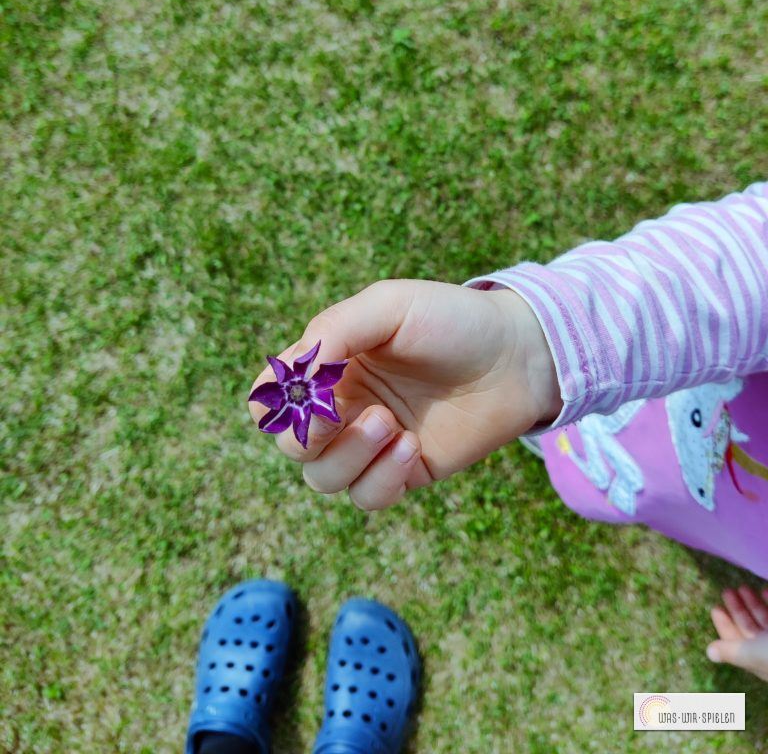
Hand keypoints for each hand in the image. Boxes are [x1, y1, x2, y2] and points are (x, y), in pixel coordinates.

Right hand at [248, 278, 560, 509]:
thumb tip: (294, 374)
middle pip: (291, 446)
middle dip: (313, 437)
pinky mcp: (405, 473)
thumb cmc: (452, 320)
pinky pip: (368, 497)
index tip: (310, 392)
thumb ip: (335, 331)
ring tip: (393, 426)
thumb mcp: (389, 306)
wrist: (519, 355)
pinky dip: (383, 479)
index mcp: (330, 366)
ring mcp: (373, 443)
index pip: (270, 399)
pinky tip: (413, 448)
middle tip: (358, 413)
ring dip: (351, 457)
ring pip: (324, 478)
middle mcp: (343, 406)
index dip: (276, 405)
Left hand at [707, 585, 767, 681]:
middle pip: (750, 629)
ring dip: (753, 604)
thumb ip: (731, 652)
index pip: (736, 643)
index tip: (715, 608)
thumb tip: (708, 653)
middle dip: (737, 610)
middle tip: (727, 591)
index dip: (724, 626)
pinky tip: (764, 590)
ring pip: (764, 621)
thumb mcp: (752, 653)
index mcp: (757, 661)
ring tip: (743, 587)